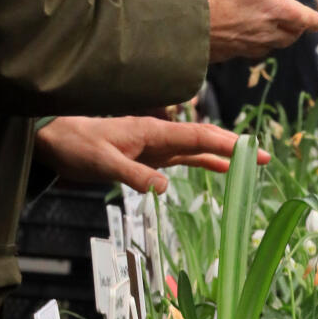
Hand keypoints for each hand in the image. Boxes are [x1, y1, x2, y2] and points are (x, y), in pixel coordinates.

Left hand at [34, 116, 269, 195]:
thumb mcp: (101, 162)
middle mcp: (158, 136)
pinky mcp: (149, 157)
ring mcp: (155, 146)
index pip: (197, 136)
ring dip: (223, 156)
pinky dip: (203, 163)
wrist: (53, 140)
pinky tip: (218, 169)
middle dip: (235, 147)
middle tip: (264, 156)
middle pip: (204, 140)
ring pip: (197, 149)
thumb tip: (164, 187)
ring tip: (250, 163)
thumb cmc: (74, 145)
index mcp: (152, 132)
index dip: (226, 143)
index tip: (251, 150)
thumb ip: (133, 174)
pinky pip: (183, 159)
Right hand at [187, 0, 317, 63]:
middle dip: (296, 29)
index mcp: (278, 10)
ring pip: (271, 47)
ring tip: (274, 31)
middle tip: (297, 24)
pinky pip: (248, 52)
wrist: (182, 19)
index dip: (314, 19)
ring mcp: (247, 46)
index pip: (306, 20)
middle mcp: (267, 33)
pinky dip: (254, 45)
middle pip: (291, 37)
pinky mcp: (228, 54)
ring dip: (277, 39)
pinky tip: (245, 37)